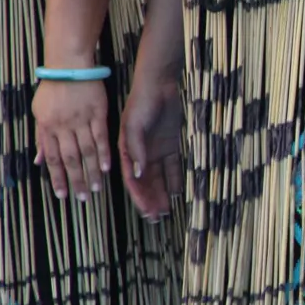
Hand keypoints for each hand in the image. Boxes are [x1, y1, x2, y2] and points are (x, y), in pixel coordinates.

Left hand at [33, 79, 111, 199]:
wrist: (69, 65)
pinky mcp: (98, 113)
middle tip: (82, 198)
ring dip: (91, 171)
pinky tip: (107, 167)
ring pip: (86, 151)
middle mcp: (63, 126)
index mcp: (47, 127)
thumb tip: (38, 161)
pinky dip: (104, 153)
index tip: (62, 194)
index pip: (51, 158)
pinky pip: (101, 137)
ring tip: (96, 188)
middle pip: (70, 159)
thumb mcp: (39, 112)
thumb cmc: (53, 88)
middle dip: (76, 180)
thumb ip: (41, 137)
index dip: (57, 178)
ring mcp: (81, 120)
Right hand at [119, 77, 184, 220]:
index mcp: (127, 150)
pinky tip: (176, 193)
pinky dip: (174, 180)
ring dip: (161, 194)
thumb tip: (138, 173)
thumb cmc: (142, 103)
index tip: (147, 212)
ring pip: (159, 178)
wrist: (159, 85)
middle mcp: (141, 154)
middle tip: (157, 219)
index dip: (139, 197)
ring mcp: (156, 150)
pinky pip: (172, 166)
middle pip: (146, 183)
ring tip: (167, 212)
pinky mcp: (169, 145)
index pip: (133, 180)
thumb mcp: (135, 125)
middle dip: (150, 201)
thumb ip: (136, 149)